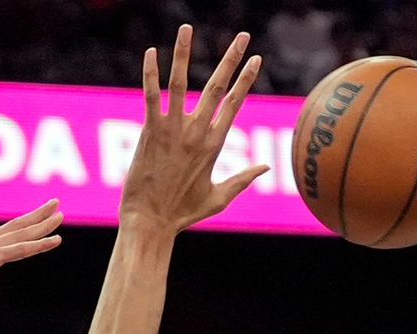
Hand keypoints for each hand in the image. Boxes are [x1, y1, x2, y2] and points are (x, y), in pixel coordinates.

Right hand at [0, 201, 62, 316]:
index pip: (7, 236)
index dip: (25, 228)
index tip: (40, 220)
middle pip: (17, 227)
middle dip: (37, 216)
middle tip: (55, 205)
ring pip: (21, 233)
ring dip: (43, 223)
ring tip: (59, 213)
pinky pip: (20, 249)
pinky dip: (39, 244)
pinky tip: (56, 240)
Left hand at [120, 26, 266, 234]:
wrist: (151, 222)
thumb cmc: (183, 214)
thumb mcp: (218, 198)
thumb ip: (242, 180)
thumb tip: (266, 168)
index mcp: (214, 147)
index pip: (235, 105)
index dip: (246, 80)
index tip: (256, 59)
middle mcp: (196, 134)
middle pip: (218, 88)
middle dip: (231, 59)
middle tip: (244, 36)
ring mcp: (173, 131)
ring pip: (181, 83)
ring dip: (184, 53)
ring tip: (187, 28)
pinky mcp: (151, 132)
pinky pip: (151, 96)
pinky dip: (151, 73)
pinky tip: (151, 52)